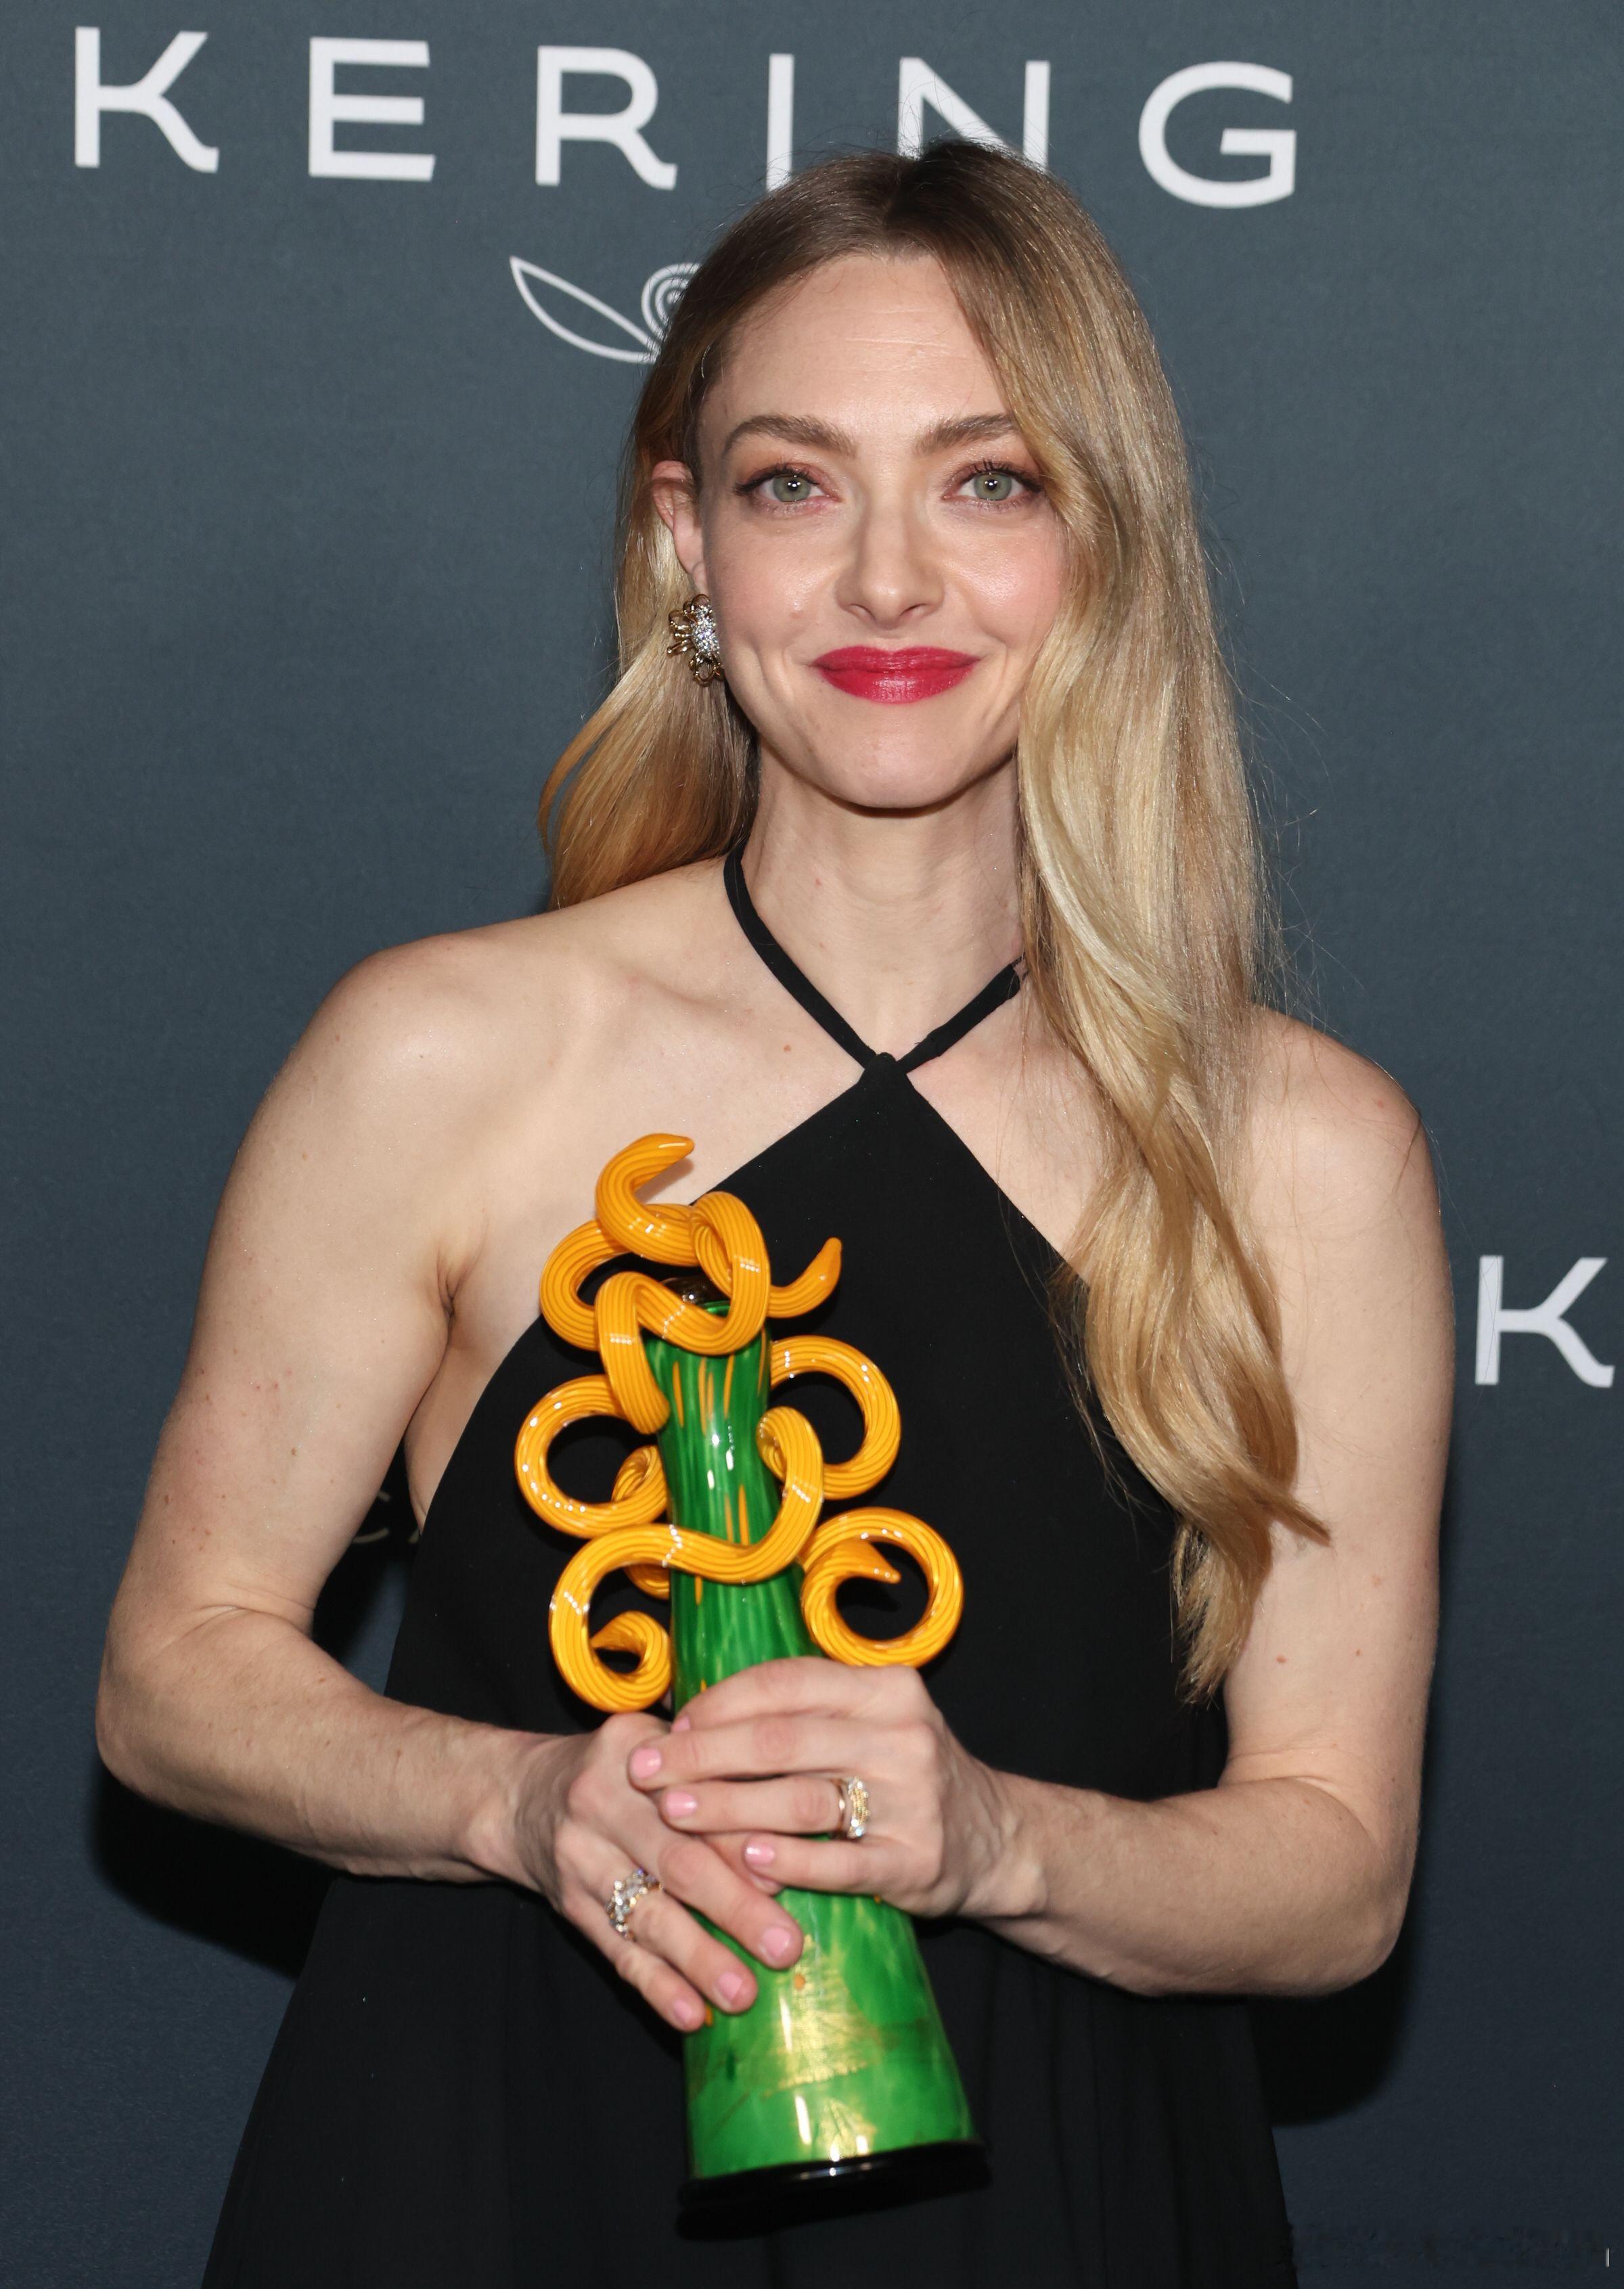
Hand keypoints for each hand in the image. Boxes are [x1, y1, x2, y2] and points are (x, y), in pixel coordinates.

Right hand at [509, 1714, 804, 2033]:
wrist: (522, 1795)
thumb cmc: (623, 1770)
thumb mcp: (660, 1745)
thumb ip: (717, 1770)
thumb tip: (794, 1826)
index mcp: (637, 1749)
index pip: (698, 1793)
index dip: (744, 1836)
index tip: (791, 1872)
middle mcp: (601, 1800)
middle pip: (676, 1858)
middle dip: (735, 1907)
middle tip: (785, 1946)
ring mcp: (581, 1858)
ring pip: (647, 1915)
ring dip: (698, 1959)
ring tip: (743, 1994)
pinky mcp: (570, 1906)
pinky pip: (616, 1951)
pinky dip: (655, 1985)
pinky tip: (688, 2013)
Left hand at [624, 1659, 1012, 1920]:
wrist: (994, 1838)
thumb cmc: (904, 1773)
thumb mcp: (870, 1721)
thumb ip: (802, 1712)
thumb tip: (693, 1712)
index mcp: (885, 1687)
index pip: (784, 1683)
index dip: (718, 1704)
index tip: (668, 1726)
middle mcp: (902, 1735)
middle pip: (781, 1740)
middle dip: (702, 1756)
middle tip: (645, 1773)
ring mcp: (912, 1800)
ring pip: (801, 1800)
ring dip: (727, 1808)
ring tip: (673, 1814)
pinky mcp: (916, 1862)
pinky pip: (840, 1863)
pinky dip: (789, 1861)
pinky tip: (745, 1859)